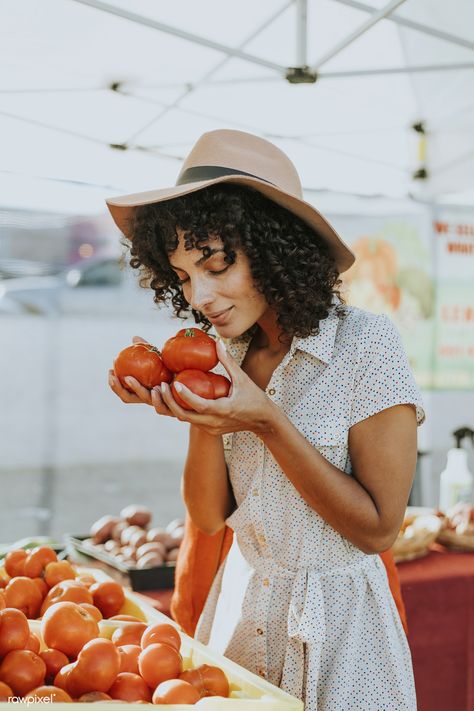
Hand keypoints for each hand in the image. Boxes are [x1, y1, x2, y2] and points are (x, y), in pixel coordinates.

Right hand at [108, 335, 174, 416]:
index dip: (115, 384)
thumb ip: (148, 350)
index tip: (110, 370)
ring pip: (147, 401)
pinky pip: (166, 406)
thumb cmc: (179, 371)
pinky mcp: (177, 410)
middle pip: (129, 398)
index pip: (125, 391)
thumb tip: (134, 338)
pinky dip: (160, 397)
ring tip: (131, 378)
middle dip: (119, 388)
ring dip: (138, 389)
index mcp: (145, 390)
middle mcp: (152, 399)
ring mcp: (163, 405)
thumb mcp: (162, 360)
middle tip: (116, 375)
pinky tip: (158, 386)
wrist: (200, 384)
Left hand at [157, 339, 276, 435]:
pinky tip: (173, 396)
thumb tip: (217, 342)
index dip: (185, 395)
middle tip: (161, 386)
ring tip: (161, 390)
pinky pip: (191, 420)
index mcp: (224, 410)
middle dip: (169, 402)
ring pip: (185, 419)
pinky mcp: (209, 430)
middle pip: (184, 416)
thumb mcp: (243, 379)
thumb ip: (228, 362)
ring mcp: (211, 428)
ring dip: (171, 406)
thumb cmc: (255, 398)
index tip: (174, 383)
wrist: (263, 421)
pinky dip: (180, 409)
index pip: (200, 405)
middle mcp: (214, 423)